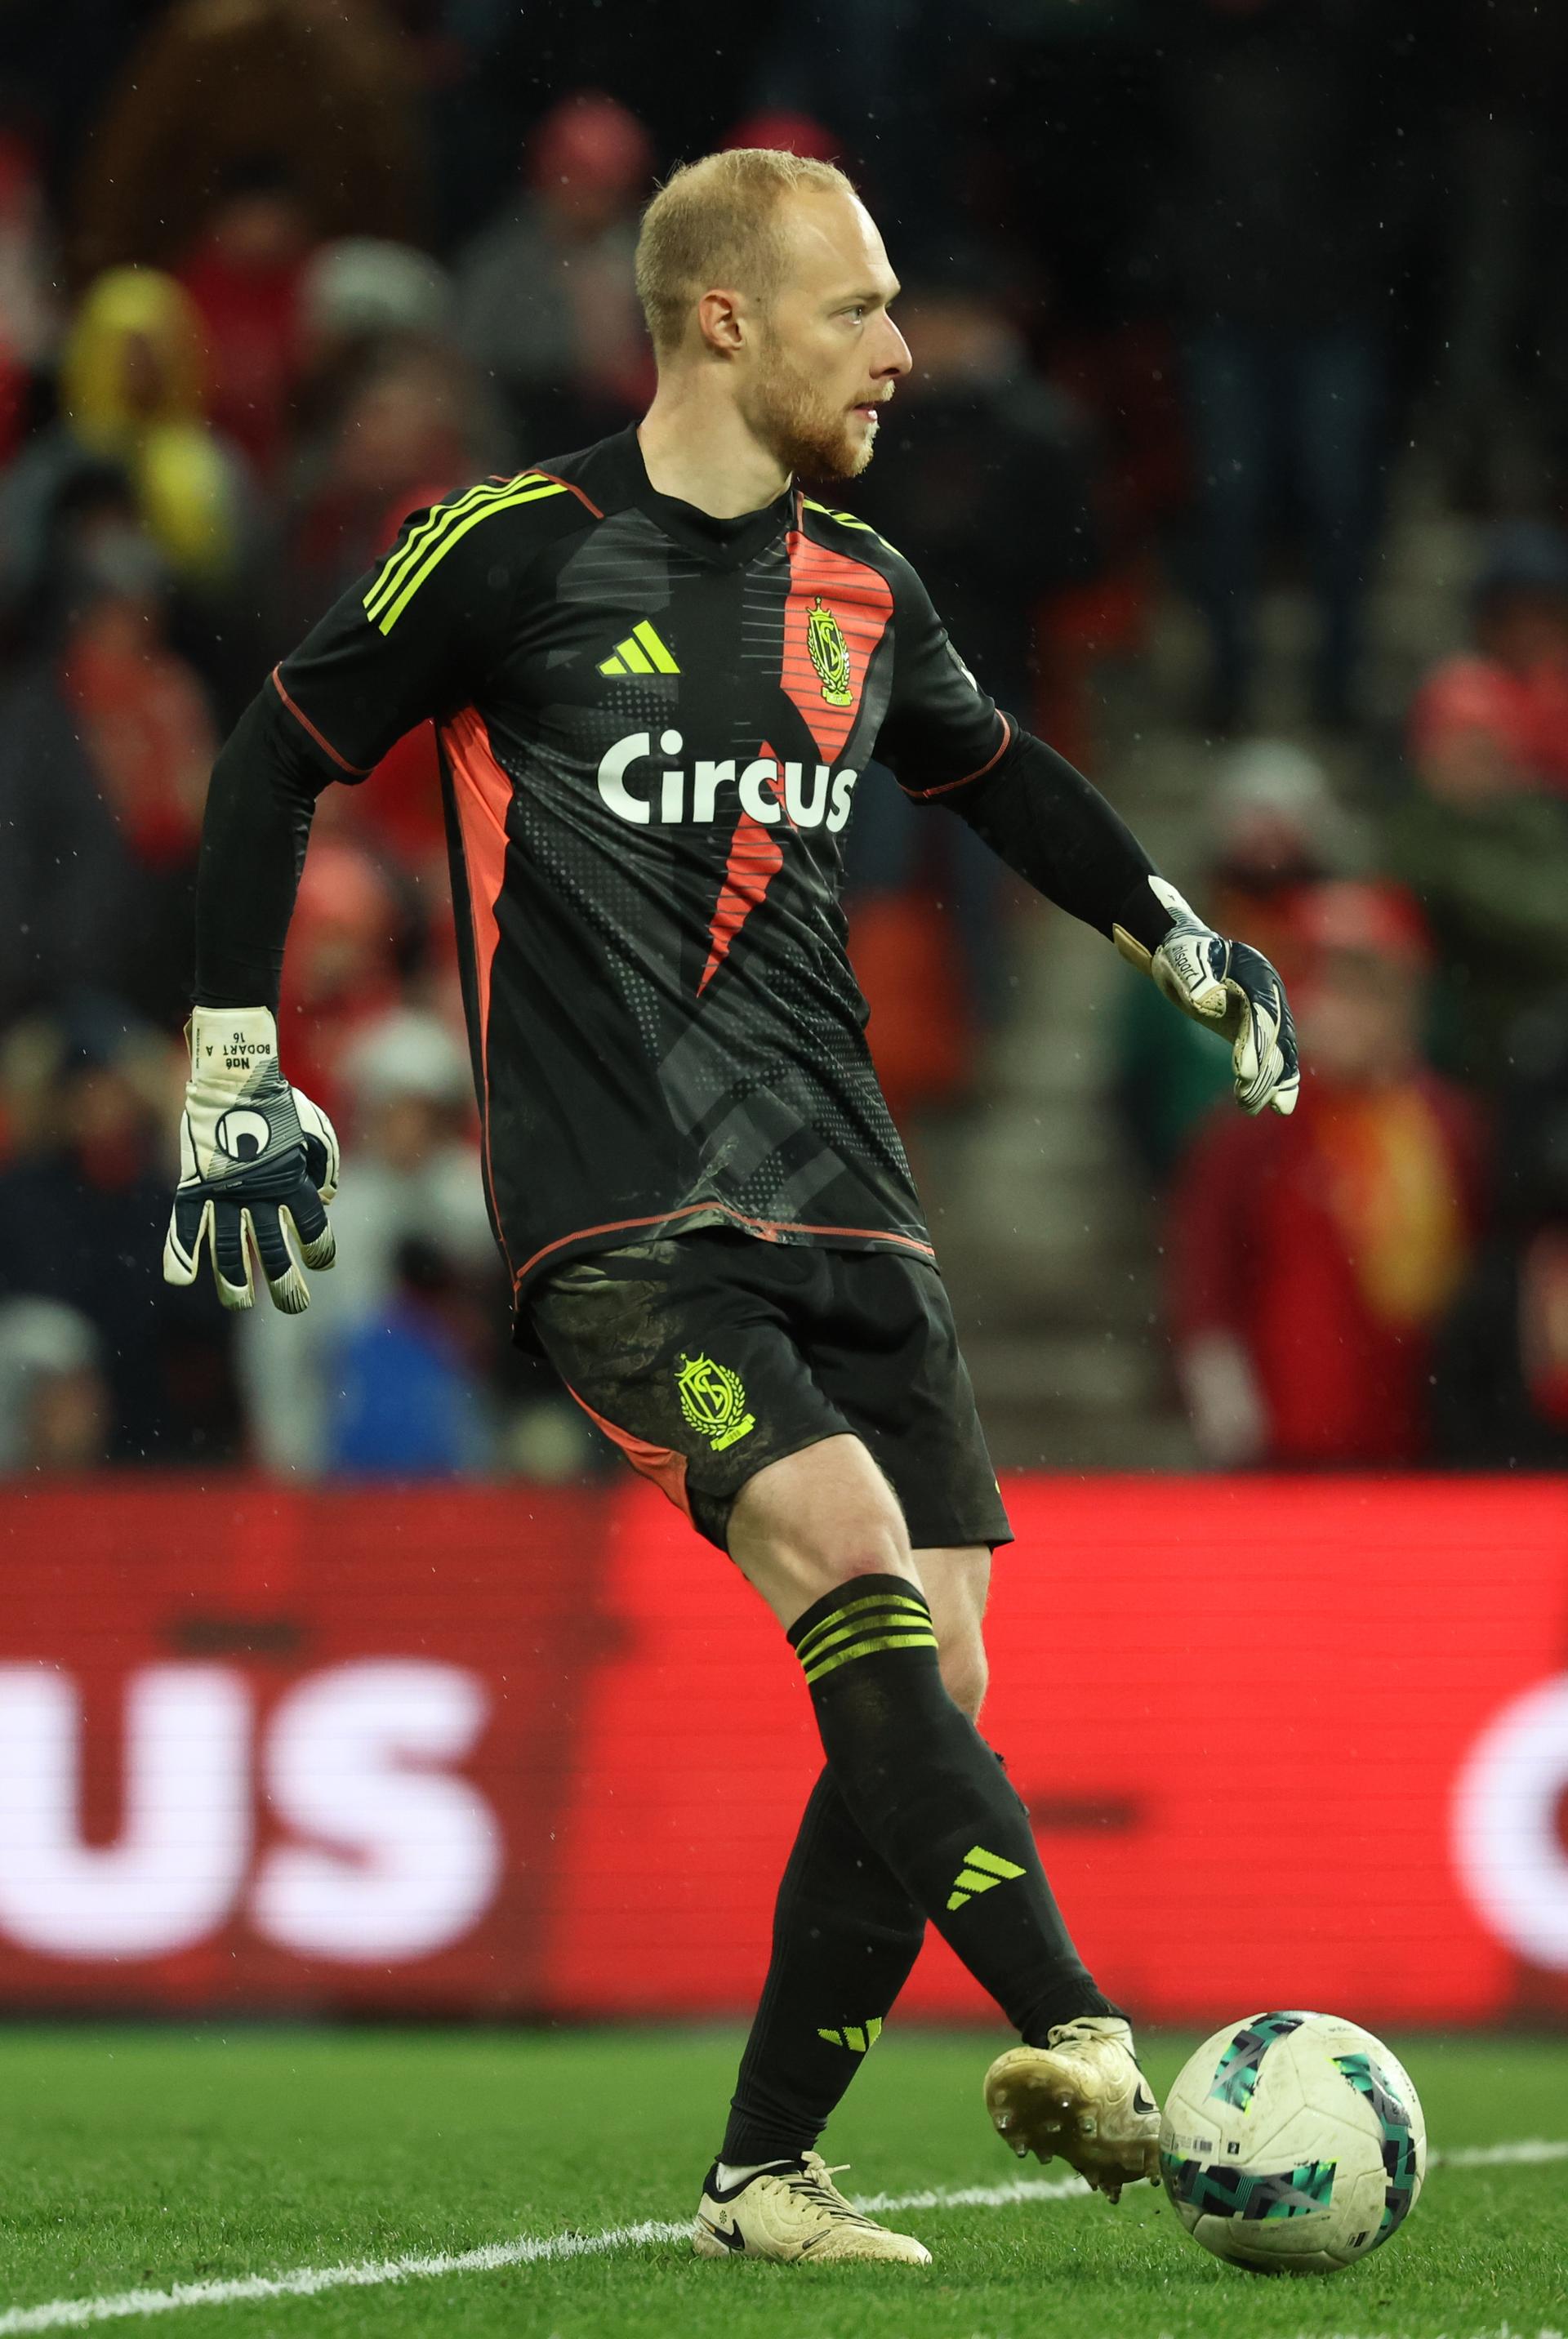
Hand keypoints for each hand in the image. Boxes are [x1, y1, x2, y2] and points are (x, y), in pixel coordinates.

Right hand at [163, 1007, 338, 1311]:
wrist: (232, 1073)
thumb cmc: (279, 1102)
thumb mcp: (316, 1129)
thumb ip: (325, 1165)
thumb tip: (324, 1201)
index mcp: (291, 1178)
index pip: (310, 1226)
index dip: (319, 1249)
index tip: (321, 1262)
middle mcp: (258, 1190)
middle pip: (272, 1248)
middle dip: (285, 1282)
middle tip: (296, 1305)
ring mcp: (223, 1189)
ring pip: (227, 1246)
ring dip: (234, 1279)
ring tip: (240, 1303)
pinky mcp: (193, 1182)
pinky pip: (185, 1223)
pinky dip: (179, 1251)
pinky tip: (181, 1280)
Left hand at [1119, 879, 1299, 1116]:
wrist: (1185, 953)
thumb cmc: (1182, 954)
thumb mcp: (1183, 960)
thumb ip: (1195, 979)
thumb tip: (1206, 1001)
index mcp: (1255, 971)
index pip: (1261, 1012)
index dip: (1256, 1043)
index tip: (1245, 1073)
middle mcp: (1270, 991)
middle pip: (1275, 1035)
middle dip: (1264, 1069)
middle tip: (1246, 1099)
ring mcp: (1269, 1010)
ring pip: (1280, 1050)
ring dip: (1271, 1081)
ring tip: (1252, 1107)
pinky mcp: (1259, 1028)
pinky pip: (1276, 1055)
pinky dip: (1280, 1079)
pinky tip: (1279, 1106)